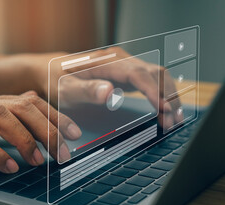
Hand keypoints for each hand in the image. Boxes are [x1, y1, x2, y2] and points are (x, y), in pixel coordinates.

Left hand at [0, 48, 182, 129]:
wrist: (50, 71)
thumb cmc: (56, 79)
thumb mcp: (65, 88)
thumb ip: (86, 90)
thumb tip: (109, 92)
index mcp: (109, 62)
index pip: (141, 75)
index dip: (156, 93)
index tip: (166, 112)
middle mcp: (122, 60)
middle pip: (156, 74)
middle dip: (169, 97)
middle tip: (174, 123)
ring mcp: (126, 66)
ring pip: (158, 77)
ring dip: (169, 97)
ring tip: (174, 120)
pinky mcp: (126, 74)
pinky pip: (151, 82)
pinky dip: (161, 96)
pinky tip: (164, 111)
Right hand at [0, 92, 80, 172]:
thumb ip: (6, 115)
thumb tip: (35, 119)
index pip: (31, 102)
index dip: (56, 116)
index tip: (74, 133)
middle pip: (23, 108)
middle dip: (49, 130)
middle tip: (64, 154)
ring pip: (2, 119)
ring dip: (25, 141)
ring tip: (38, 162)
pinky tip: (8, 167)